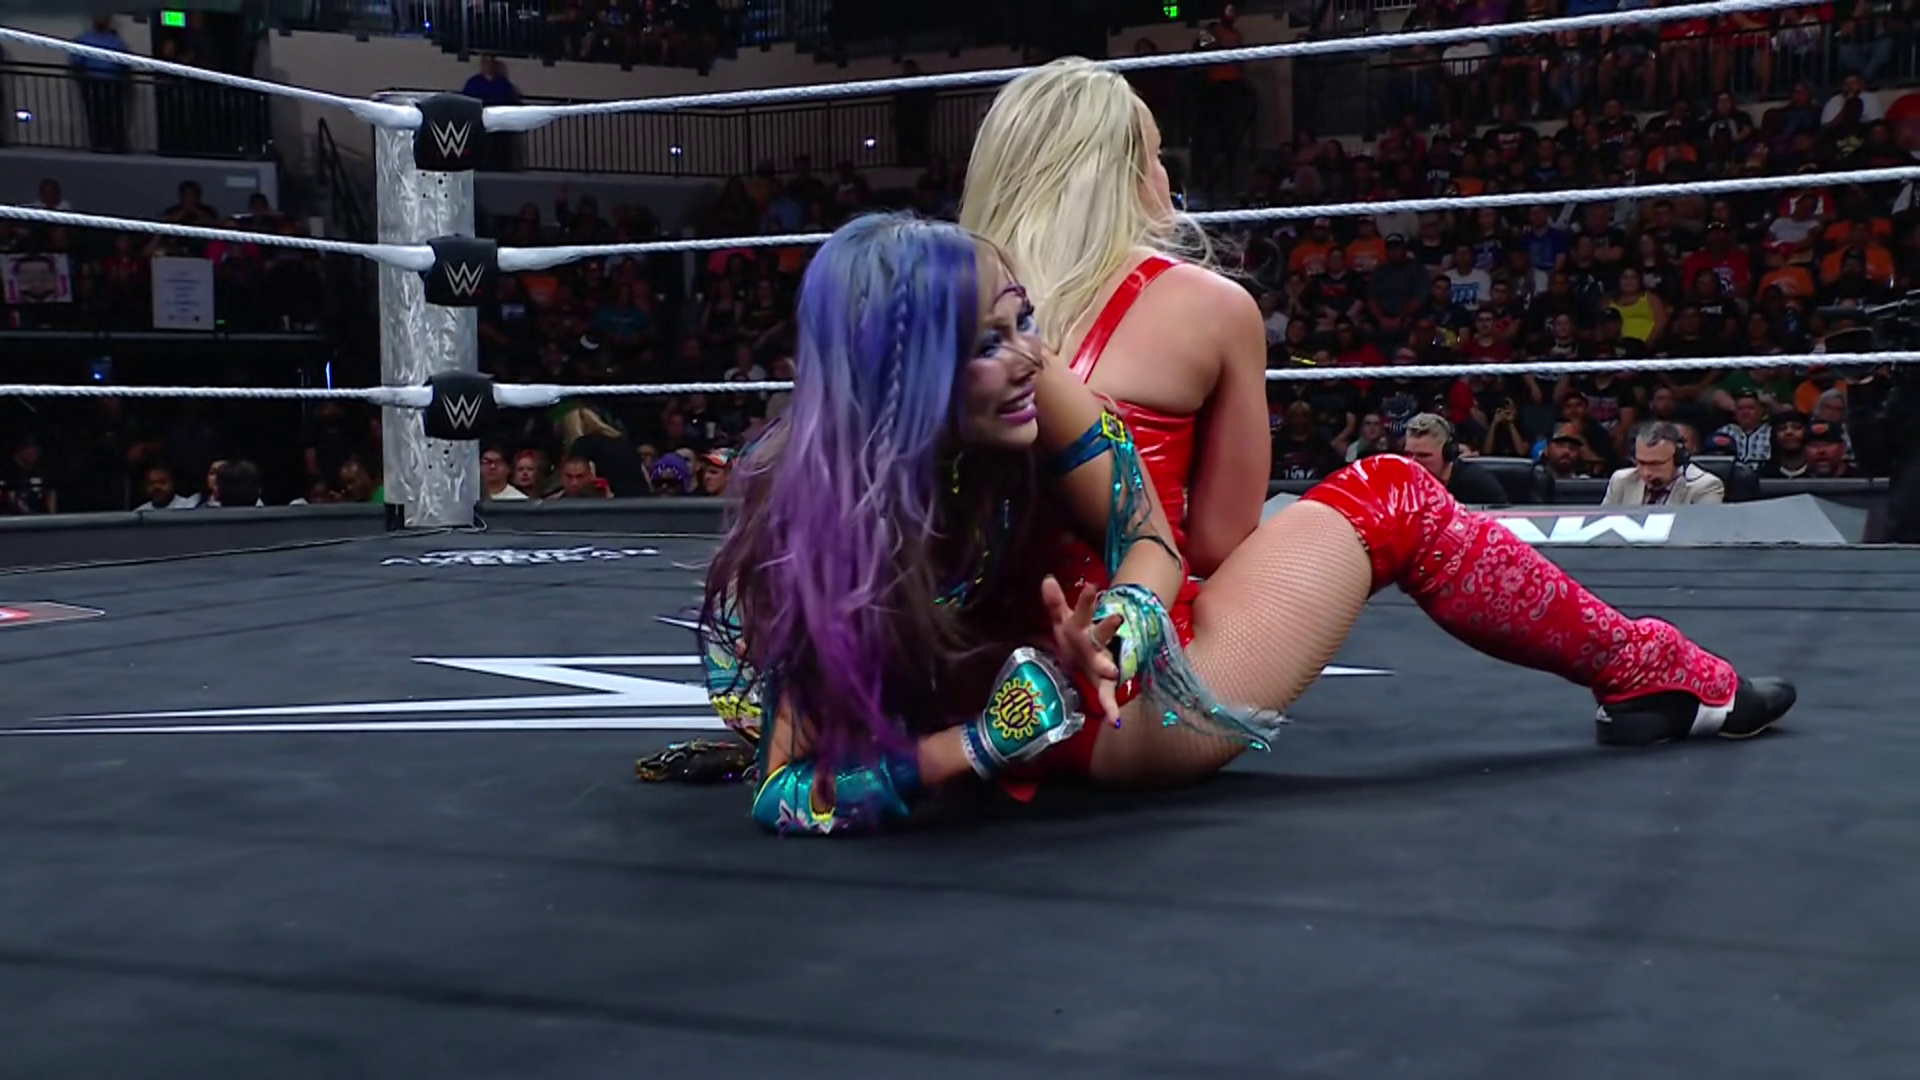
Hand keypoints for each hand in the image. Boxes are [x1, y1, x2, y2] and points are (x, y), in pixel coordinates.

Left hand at [1041, 575, 1122, 724]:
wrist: (1094, 659)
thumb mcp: (1063, 620)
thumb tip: (1047, 579)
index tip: (1092, 585)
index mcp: (1083, 626)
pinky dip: (1111, 708)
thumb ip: (1054, 603)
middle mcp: (1096, 643)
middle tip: (1117, 618)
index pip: (1084, 610)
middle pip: (1102, 632)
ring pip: (1106, 663)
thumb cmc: (1076, 637)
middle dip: (1108, 627)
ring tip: (1112, 670)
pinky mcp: (1104, 684)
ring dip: (1108, 666)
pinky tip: (1115, 720)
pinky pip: (1107, 696)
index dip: (1087, 599)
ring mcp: (1102, 663)